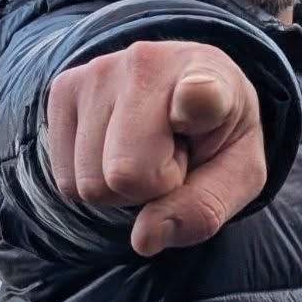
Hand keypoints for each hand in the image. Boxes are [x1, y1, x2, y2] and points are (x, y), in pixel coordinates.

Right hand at [47, 41, 265, 256]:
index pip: (199, 94)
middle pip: (125, 174)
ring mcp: (98, 71)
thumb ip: (204, 208)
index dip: (196, 102)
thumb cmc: (216, 136)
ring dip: (120, 187)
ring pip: (89, 184)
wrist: (187, 91)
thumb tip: (143, 238)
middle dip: (150, 189)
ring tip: (146, 150)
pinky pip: (66, 180)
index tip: (197, 99)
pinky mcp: (63, 87)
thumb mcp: (238, 176)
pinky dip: (94, 180)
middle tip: (173, 158)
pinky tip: (119, 146)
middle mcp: (148, 63)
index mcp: (212, 78)